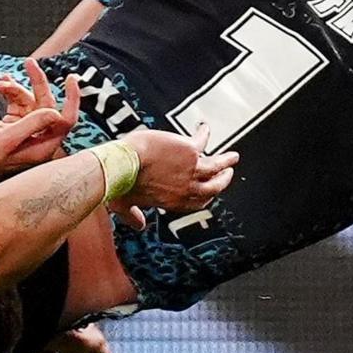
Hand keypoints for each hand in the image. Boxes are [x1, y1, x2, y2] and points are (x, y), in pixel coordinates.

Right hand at [0, 62, 81, 180]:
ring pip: (30, 101)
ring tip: (0, 84)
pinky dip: (11, 92)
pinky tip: (2, 84)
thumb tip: (55, 112)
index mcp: (43, 147)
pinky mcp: (13, 125)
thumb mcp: (8, 138)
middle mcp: (37, 139)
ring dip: (16, 89)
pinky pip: (18, 103)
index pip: (65, 120)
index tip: (70, 79)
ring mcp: (25, 131)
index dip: (71, 99)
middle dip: (37, 84)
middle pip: (46, 105)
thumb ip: (32, 124)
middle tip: (30, 64)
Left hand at [118, 127, 237, 215]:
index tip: (210, 190)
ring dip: (226, 161)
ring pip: (216, 167)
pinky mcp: (190, 150)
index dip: (207, 196)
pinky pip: (203, 140)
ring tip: (232, 156)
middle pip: (213, 188)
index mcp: (173, 202)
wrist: (121, 165)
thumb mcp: (125, 204)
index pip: (198, 202)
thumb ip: (133, 215)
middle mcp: (186, 188)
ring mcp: (191, 169)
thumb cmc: (120, 184)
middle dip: (223, 181)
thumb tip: (139, 224)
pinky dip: (204, 133)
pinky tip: (204, 128)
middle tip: (228, 173)